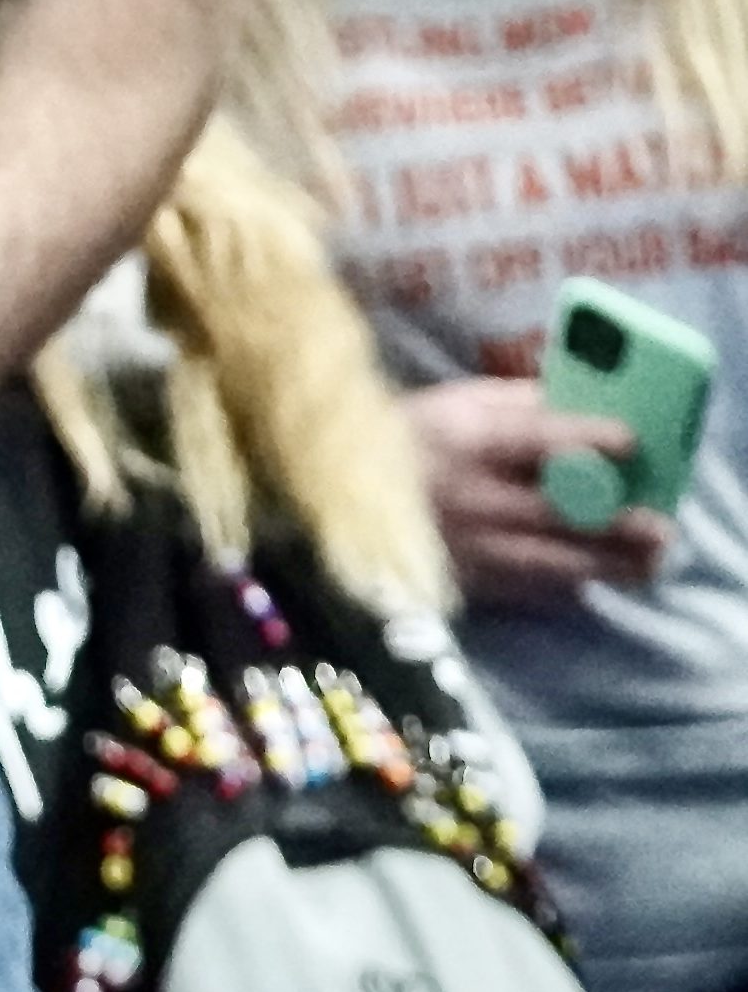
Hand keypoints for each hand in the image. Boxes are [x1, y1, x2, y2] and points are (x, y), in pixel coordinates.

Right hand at [407, 378, 674, 608]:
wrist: (333, 496)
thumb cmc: (405, 438)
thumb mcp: (454, 402)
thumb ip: (520, 403)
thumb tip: (586, 407)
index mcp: (467, 441)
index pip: (540, 438)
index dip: (591, 439)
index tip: (632, 442)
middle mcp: (468, 496)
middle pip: (557, 513)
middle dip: (615, 523)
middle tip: (658, 527)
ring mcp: (464, 545)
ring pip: (549, 562)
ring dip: (605, 564)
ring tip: (645, 563)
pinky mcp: (460, 579)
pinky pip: (525, 588)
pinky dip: (565, 586)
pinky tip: (592, 579)